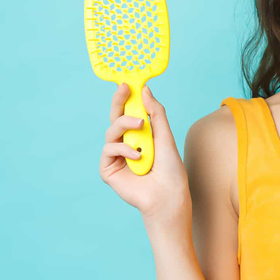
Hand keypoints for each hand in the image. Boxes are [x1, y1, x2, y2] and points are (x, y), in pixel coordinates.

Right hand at [99, 83, 190, 225]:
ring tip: (140, 126)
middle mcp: (126, 145)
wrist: (168, 196)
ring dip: (125, 124)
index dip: (126, 98)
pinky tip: (138, 156)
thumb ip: (155, 113)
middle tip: (124, 89)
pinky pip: (109, 150)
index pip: (129, 113)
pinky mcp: (108, 169)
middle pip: (116, 118)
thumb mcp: (165, 136)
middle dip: (118, 101)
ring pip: (112, 131)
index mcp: (139, 137)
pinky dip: (124, 149)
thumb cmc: (170, 170)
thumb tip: (146, 90)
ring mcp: (116, 157)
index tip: (129, 83)